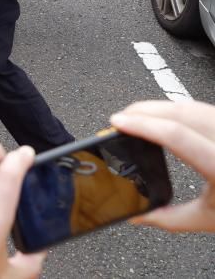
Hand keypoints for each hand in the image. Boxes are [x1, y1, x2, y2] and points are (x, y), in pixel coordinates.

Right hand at [111, 100, 214, 232]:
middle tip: (121, 117)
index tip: (118, 122)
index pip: (177, 136)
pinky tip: (166, 116)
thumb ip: (169, 218)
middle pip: (182, 111)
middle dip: (145, 109)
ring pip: (193, 105)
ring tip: (138, 116)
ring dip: (161, 107)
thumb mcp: (210, 219)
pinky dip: (180, 109)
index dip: (143, 125)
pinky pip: (204, 109)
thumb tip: (138, 215)